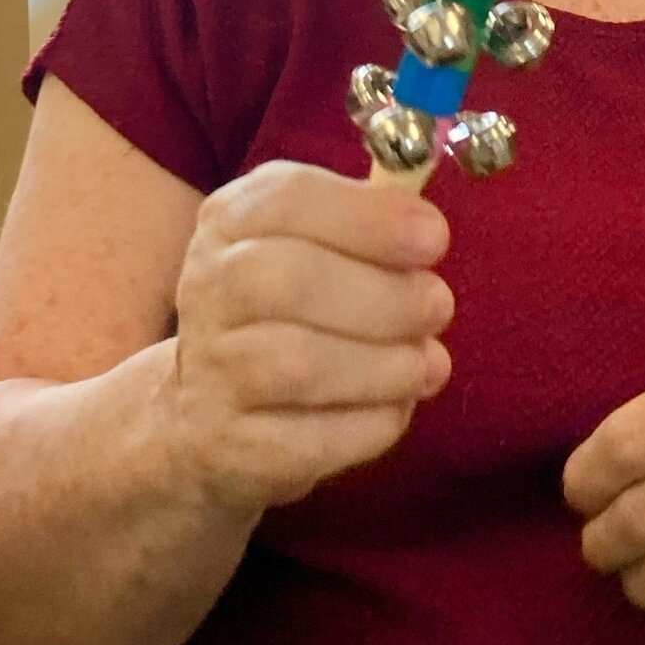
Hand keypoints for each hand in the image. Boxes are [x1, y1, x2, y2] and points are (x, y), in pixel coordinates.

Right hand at [163, 160, 453, 513]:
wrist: (206, 416)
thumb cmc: (287, 311)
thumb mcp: (314, 245)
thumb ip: (368, 226)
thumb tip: (426, 230)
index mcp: (232, 221)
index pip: (289, 198)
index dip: (370, 218)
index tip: (435, 238)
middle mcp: (208, 288)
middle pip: (291, 281)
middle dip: (385, 295)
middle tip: (439, 305)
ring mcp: (209, 372)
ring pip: (299, 364)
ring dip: (384, 364)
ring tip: (427, 362)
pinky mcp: (227, 446)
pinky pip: (309, 439)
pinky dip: (371, 421)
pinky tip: (398, 405)